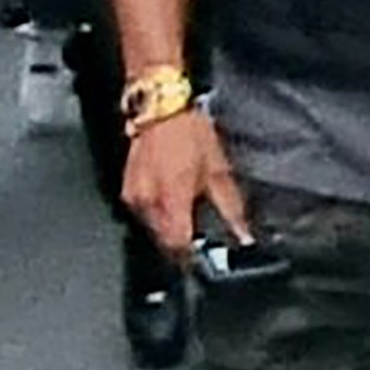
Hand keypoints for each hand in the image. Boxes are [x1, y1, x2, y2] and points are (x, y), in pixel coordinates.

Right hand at [121, 103, 246, 262]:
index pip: (178, 246)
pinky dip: (158, 215)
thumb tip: (243, 235)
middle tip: (199, 242)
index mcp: (172, 200)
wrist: (161, 107)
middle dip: (180, 247)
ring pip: (152, 229)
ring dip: (169, 231)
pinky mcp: (126, 188)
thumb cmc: (190, 133)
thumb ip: (231, 208)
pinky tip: (172, 203)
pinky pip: (143, 214)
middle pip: (163, 242)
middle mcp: (148, 203)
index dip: (191, 259)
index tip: (204, 261)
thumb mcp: (218, 170)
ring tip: (187, 220)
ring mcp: (134, 197)